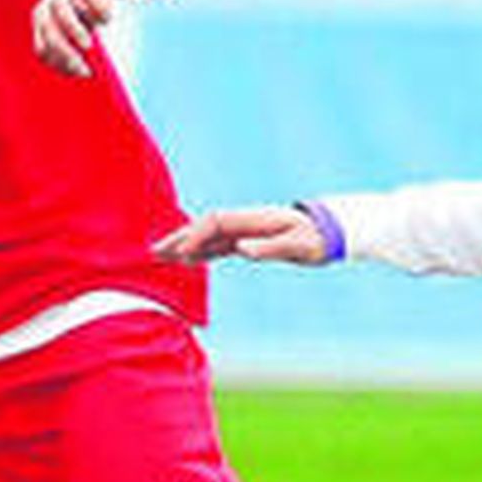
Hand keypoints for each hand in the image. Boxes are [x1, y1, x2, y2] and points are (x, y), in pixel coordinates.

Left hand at [33, 0, 134, 76]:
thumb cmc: (94, 0)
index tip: (81, 72)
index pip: (41, 44)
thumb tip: (88, 70)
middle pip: (45, 25)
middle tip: (82, 67)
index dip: (57, 62)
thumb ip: (83, 42)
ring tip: (88, 46)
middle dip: (61, 50)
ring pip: (59, 5)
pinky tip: (108, 18)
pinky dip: (96, 5)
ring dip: (71, 29)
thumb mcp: (87, 24)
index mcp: (46, 14)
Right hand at [155, 205, 331, 263]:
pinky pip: (216, 245)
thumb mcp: (298, 246)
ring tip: (158, 256)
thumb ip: (271, 248)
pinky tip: (185, 262)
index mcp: (253, 220)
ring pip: (206, 235)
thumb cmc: (314, 239)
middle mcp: (244, 222)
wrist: (328, 232)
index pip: (215, 223)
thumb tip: (242, 249)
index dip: (196, 236)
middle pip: (203, 225)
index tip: (180, 255)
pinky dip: (198, 251)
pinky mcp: (246, 240)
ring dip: (183, 244)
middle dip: (178, 238)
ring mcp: (243, 230)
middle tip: (154, 253)